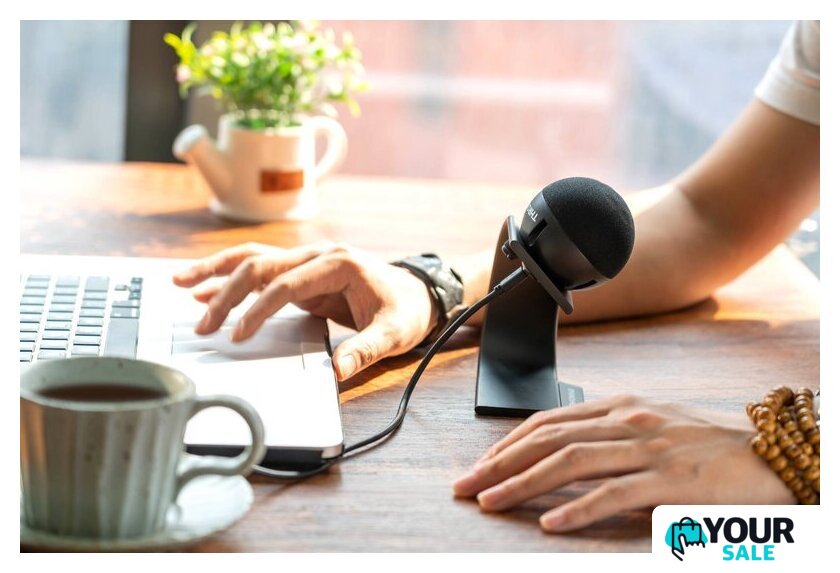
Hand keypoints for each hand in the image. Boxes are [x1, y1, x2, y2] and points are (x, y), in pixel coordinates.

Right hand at [173, 242, 437, 379]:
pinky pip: (261, 270)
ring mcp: (307, 261)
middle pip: (261, 265)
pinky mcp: (301, 274)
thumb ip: (366, 350)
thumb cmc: (407, 311)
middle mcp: (318, 255)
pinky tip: (204, 289)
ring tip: (181, 283)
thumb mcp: (394, 333)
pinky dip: (231, 277)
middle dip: (227, 293)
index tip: (239, 335)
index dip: (259, 309)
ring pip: (254, 258)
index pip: (286, 283)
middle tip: (203, 324)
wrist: (418, 294)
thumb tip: (337, 372)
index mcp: (338, 264)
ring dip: (216, 270)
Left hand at [452, 395, 794, 531]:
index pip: (548, 421)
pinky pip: (615, 494)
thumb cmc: (707, 447)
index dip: (508, 443)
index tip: (481, 464)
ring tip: (492, 501)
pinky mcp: (670, 479)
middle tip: (466, 485)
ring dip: (524, 483)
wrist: (769, 456)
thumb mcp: (651, 428)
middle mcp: (627, 420)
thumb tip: (559, 454)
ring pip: (571, 462)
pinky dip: (579, 509)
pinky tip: (552, 523)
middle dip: (499, 462)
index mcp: (620, 407)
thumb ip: (607, 435)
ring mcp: (648, 447)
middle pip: (548, 439)